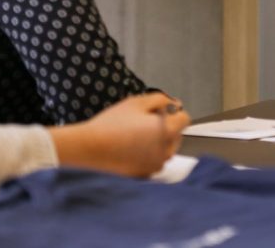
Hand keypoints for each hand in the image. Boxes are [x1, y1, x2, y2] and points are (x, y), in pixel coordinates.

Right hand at [48, 92, 190, 176]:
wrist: (90, 148)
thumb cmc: (113, 123)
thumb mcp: (137, 102)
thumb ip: (161, 100)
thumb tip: (175, 104)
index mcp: (167, 132)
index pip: (185, 119)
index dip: (173, 112)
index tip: (159, 111)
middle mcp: (166, 151)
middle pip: (176, 135)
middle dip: (166, 127)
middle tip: (142, 122)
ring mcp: (156, 166)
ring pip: (166, 149)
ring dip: (158, 142)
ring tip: (135, 136)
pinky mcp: (145, 175)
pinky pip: (154, 162)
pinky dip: (148, 155)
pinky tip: (130, 149)